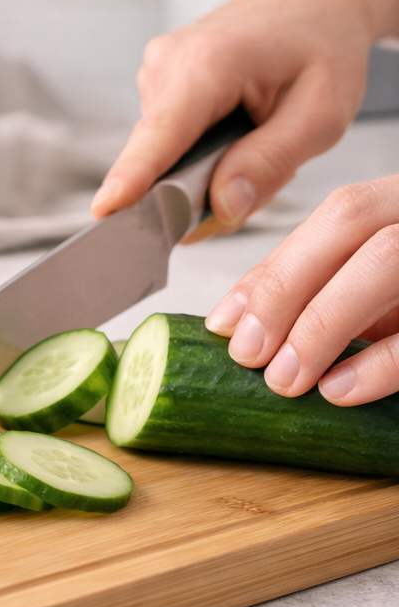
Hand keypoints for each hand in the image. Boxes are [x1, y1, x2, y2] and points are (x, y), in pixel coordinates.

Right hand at [91, 0, 398, 233]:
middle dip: (199, 188)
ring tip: (254, 137)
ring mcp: (155, 73)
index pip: (160, 134)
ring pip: (165, 157)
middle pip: (159, 159)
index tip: (105, 210)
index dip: (133, 178)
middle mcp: (167, 64)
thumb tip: (223, 208)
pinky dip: (200, 153)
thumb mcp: (322, 113)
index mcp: (211, 63)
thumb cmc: (321, 46)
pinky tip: (234, 129)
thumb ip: (270, 163)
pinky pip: (167, 145)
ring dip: (207, 169)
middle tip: (260, 174)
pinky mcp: (154, 85)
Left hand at [205, 176, 398, 405]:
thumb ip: (307, 287)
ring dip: (324, 324)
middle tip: (249, 357)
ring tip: (285, 381)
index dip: (275, 269)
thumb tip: (229, 320)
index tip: (225, 328)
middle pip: (355, 224)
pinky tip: (340, 390)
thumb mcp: (365, 287)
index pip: (335, 216)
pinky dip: (380, 362)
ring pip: (387, 261)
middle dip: (287, 290)